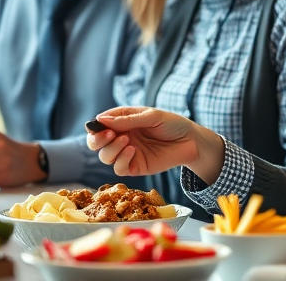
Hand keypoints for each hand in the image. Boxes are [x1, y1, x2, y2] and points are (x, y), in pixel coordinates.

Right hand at [86, 107, 224, 182]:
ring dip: (111, 148)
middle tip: (108, 135)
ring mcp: (127, 153)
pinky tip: (132, 150)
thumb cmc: (172, 124)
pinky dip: (121, 159)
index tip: (98, 126)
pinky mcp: (135, 167)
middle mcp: (121, 137)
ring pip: (105, 156)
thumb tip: (100, 119)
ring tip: (127, 140)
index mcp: (123, 122)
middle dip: (97, 140)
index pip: (99, 125)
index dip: (95, 127)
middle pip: (96, 143)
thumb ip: (127, 119)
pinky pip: (118, 168)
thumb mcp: (151, 116)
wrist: (191, 141)